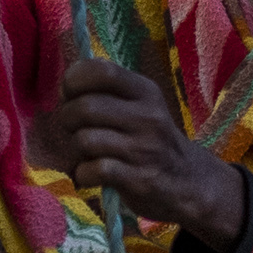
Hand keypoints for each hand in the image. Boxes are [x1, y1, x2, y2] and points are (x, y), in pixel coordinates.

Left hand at [34, 61, 239, 252]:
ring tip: (87, 154)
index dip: (75, 80)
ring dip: (76, 150)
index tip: (70, 93)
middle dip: (67, 119)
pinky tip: (92, 174)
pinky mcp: (139, 179)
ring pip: (85, 140)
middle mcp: (148, 117)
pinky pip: (93, 170)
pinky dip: (83, 174)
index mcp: (146, 92)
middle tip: (74, 128)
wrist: (188, 181)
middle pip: (86, 107)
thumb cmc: (151, 139)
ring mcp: (144, 149)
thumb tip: (64, 86)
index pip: (103, 71)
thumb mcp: (140, 106)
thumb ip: (107, 92)